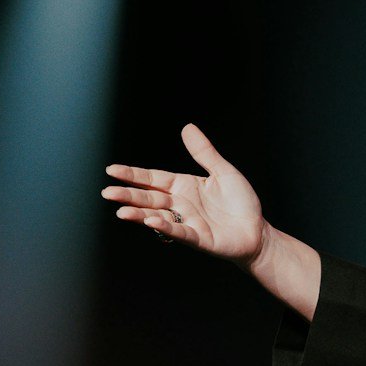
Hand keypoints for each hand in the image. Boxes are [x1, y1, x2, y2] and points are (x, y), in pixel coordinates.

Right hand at [102, 123, 265, 263]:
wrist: (258, 231)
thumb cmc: (241, 203)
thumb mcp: (223, 172)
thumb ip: (204, 152)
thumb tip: (187, 127)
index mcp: (184, 186)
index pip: (153, 178)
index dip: (133, 174)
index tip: (111, 169)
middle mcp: (181, 204)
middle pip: (149, 198)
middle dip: (128, 195)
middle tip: (107, 192)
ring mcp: (187, 221)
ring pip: (157, 216)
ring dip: (139, 215)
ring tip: (121, 212)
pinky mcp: (198, 238)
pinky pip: (178, 231)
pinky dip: (165, 227)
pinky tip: (151, 221)